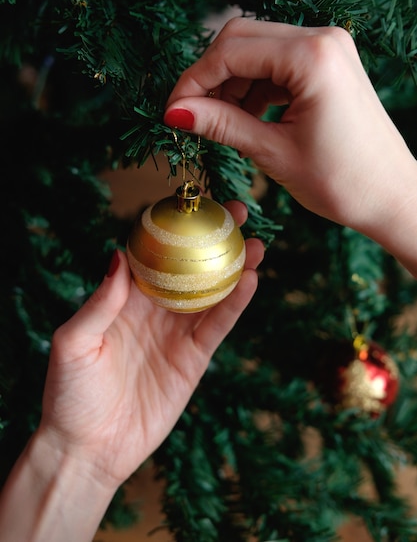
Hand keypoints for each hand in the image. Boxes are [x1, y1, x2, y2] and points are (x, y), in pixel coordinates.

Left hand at [39, 200, 262, 489]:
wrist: (89, 448)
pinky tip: (251, 280)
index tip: (193, 203)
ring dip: (235, 267)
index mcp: (124, 298)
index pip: (153, 252)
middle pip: (190, 266)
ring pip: (212, 292)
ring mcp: (176, 333)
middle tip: (237, 213)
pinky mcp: (193, 359)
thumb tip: (118, 254)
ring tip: (256, 243)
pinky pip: (217, 326)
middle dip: (213, 239)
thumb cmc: (69, 394)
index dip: (174, 226)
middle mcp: (154, 310)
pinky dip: (235, 304)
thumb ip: (100, 301)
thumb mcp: (74, 342)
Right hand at [164, 17, 416, 274]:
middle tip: (190, 115)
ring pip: (257, 50)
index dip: (193, 81)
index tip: (172, 112)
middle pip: (241, 39)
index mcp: (313, 57)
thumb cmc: (343, 182)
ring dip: (231, 83)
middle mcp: (323, 39)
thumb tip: (175, 112)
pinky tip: (244, 116)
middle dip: (209, 77)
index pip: (231, 52)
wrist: (391, 196)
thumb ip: (221, 124)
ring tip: (219, 123)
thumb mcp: (273, 152)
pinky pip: (277, 63)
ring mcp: (329, 48)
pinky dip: (254, 87)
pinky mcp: (329, 63)